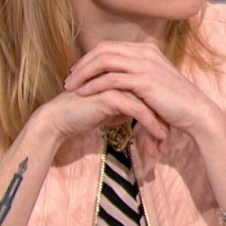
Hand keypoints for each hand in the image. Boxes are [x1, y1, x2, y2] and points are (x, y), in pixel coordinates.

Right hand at [34, 84, 169, 155]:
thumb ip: (131, 107)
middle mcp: (124, 78)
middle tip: (167, 146)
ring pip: (149, 105)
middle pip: (154, 100)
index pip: (153, 96)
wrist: (58, 120)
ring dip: (160, 128)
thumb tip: (149, 114)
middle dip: (164, 124)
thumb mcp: (114, 111)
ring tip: (164, 147)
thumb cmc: (85, 115)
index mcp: (126, 78)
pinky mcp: (112, 96)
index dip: (162, 116)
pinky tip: (159, 137)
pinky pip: (139, 110)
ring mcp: (118, 85)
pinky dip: (151, 125)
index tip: (167, 138)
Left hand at [64, 41, 220, 137]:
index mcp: (147, 50)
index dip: (89, 58)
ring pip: (104, 62)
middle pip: (103, 50)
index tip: (76, 72)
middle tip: (69, 79)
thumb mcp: (156, 81)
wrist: (195, 111)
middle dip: (82, 64)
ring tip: (71, 87)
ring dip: (83, 74)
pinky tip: (85, 94)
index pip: (109, 47)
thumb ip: (138, 73)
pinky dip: (94, 85)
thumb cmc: (175, 101)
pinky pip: (112, 79)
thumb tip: (119, 76)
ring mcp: (145, 66)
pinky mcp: (145, 81)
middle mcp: (145, 53)